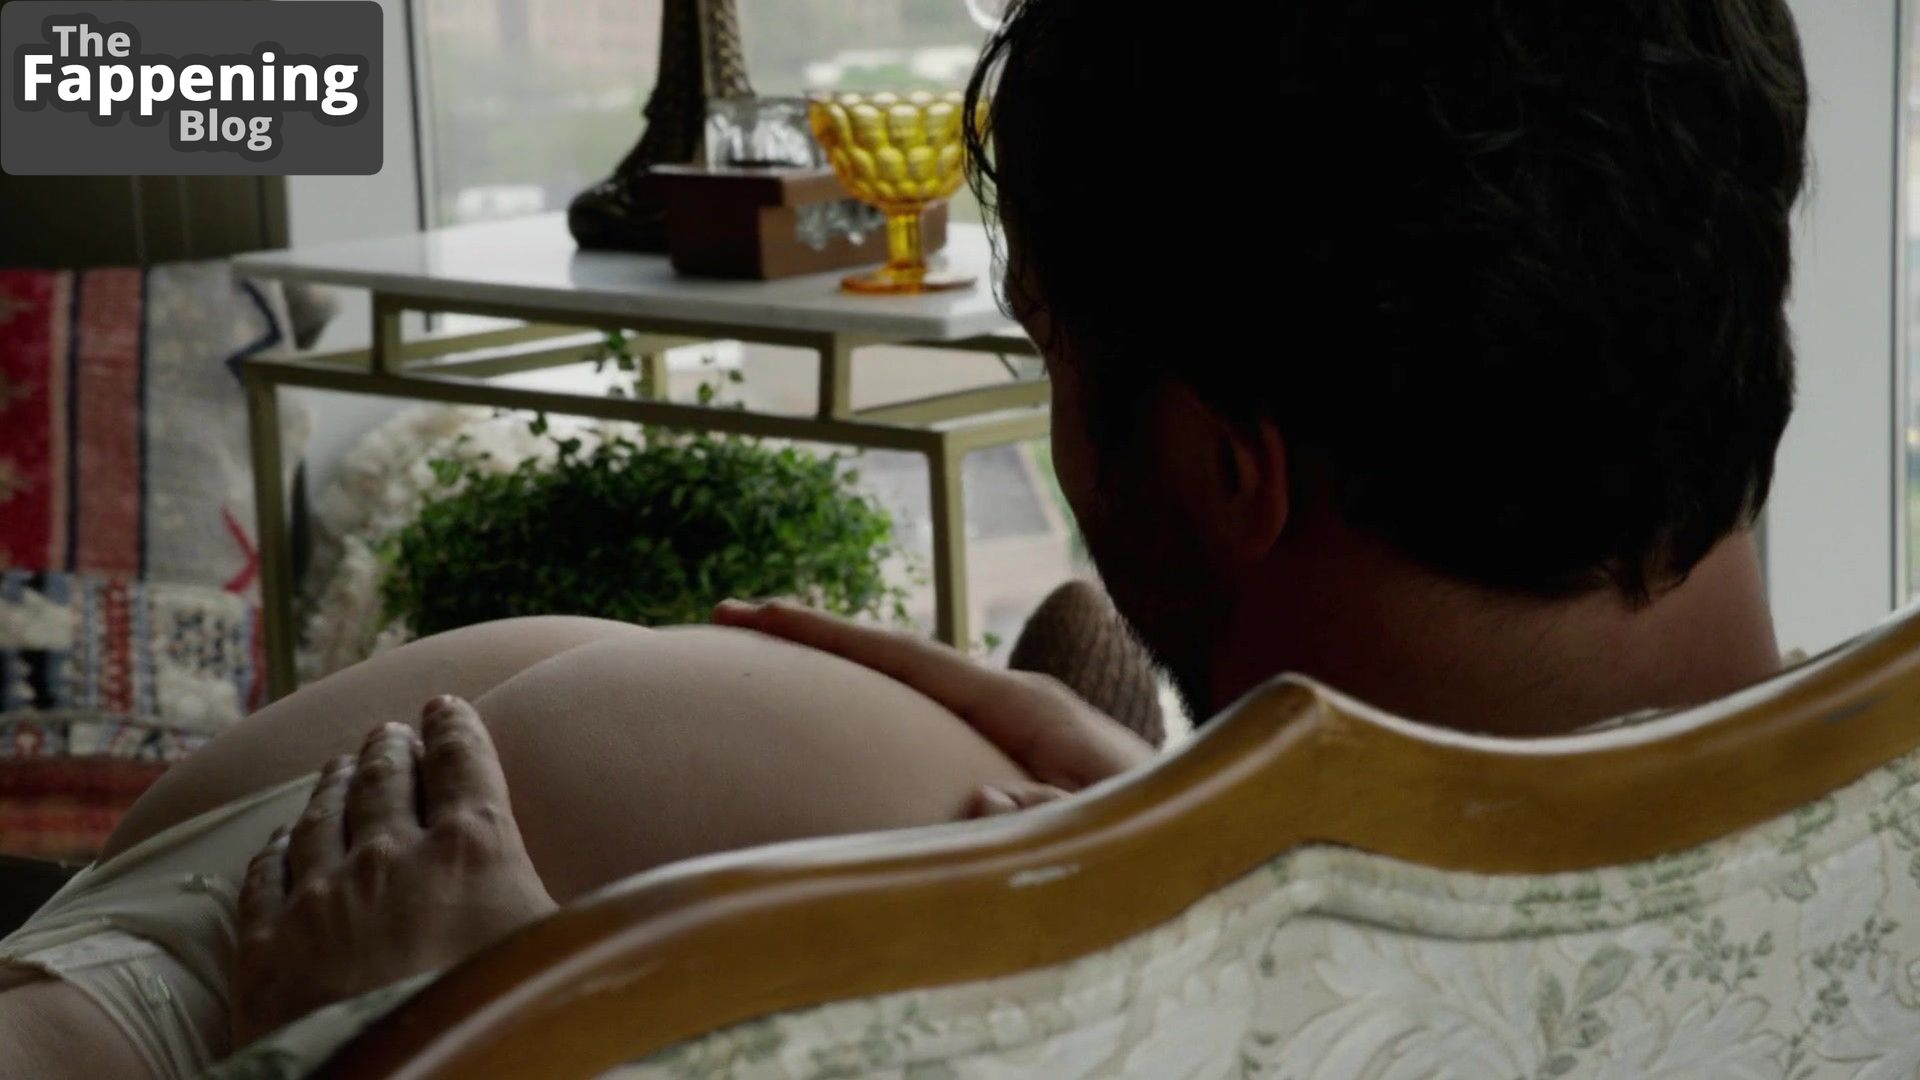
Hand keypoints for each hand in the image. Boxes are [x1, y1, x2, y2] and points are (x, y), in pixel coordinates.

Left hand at [230, 696, 556, 1047]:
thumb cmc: (502, 1024)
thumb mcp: (565, 954)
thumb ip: (578, 907)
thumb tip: (649, 896)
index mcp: (473, 847)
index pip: (463, 762)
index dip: (456, 728)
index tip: (447, 706)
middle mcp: (391, 855)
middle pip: (385, 779)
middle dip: (390, 748)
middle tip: (389, 731)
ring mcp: (320, 898)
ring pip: (321, 817)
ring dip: (333, 783)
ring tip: (338, 764)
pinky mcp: (267, 947)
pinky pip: (265, 876)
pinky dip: (275, 849)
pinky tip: (279, 841)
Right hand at [712, 600, 1155, 809]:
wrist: (1212, 837)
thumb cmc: (1158, 836)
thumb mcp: (1107, 830)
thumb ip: (1054, 815)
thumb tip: (982, 794)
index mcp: (1027, 706)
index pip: (905, 656)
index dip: (822, 636)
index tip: (747, 613)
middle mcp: (1015, 701)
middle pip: (894, 657)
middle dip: (815, 639)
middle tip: (726, 619)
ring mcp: (1016, 725)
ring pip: (909, 690)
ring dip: (842, 676)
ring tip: (764, 665)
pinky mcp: (1020, 755)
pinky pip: (929, 723)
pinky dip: (878, 710)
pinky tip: (844, 728)